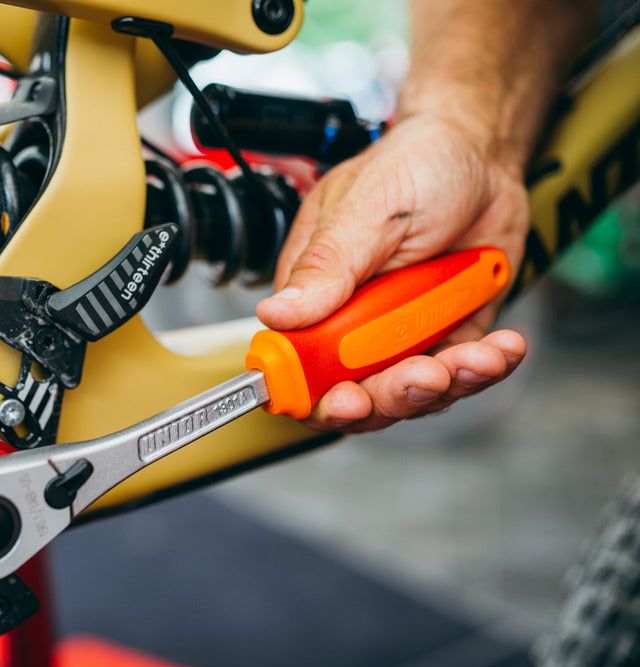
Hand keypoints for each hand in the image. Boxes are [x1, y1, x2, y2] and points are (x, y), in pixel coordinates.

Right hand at [256, 113, 528, 432]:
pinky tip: (502, 348)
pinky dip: (486, 368)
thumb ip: (325, 267)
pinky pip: (463, 372)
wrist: (483, 156)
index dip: (315, 394)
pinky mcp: (448, 334)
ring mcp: (402, 333)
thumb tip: (275, 314)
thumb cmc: (416, 167)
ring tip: (477, 355)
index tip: (347, 399)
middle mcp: (354, 322)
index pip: (297, 364)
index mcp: (316, 293)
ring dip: (448, 383)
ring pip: (413, 393)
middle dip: (393, 395)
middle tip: (425, 375)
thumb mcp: (366, 211)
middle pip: (356, 393)